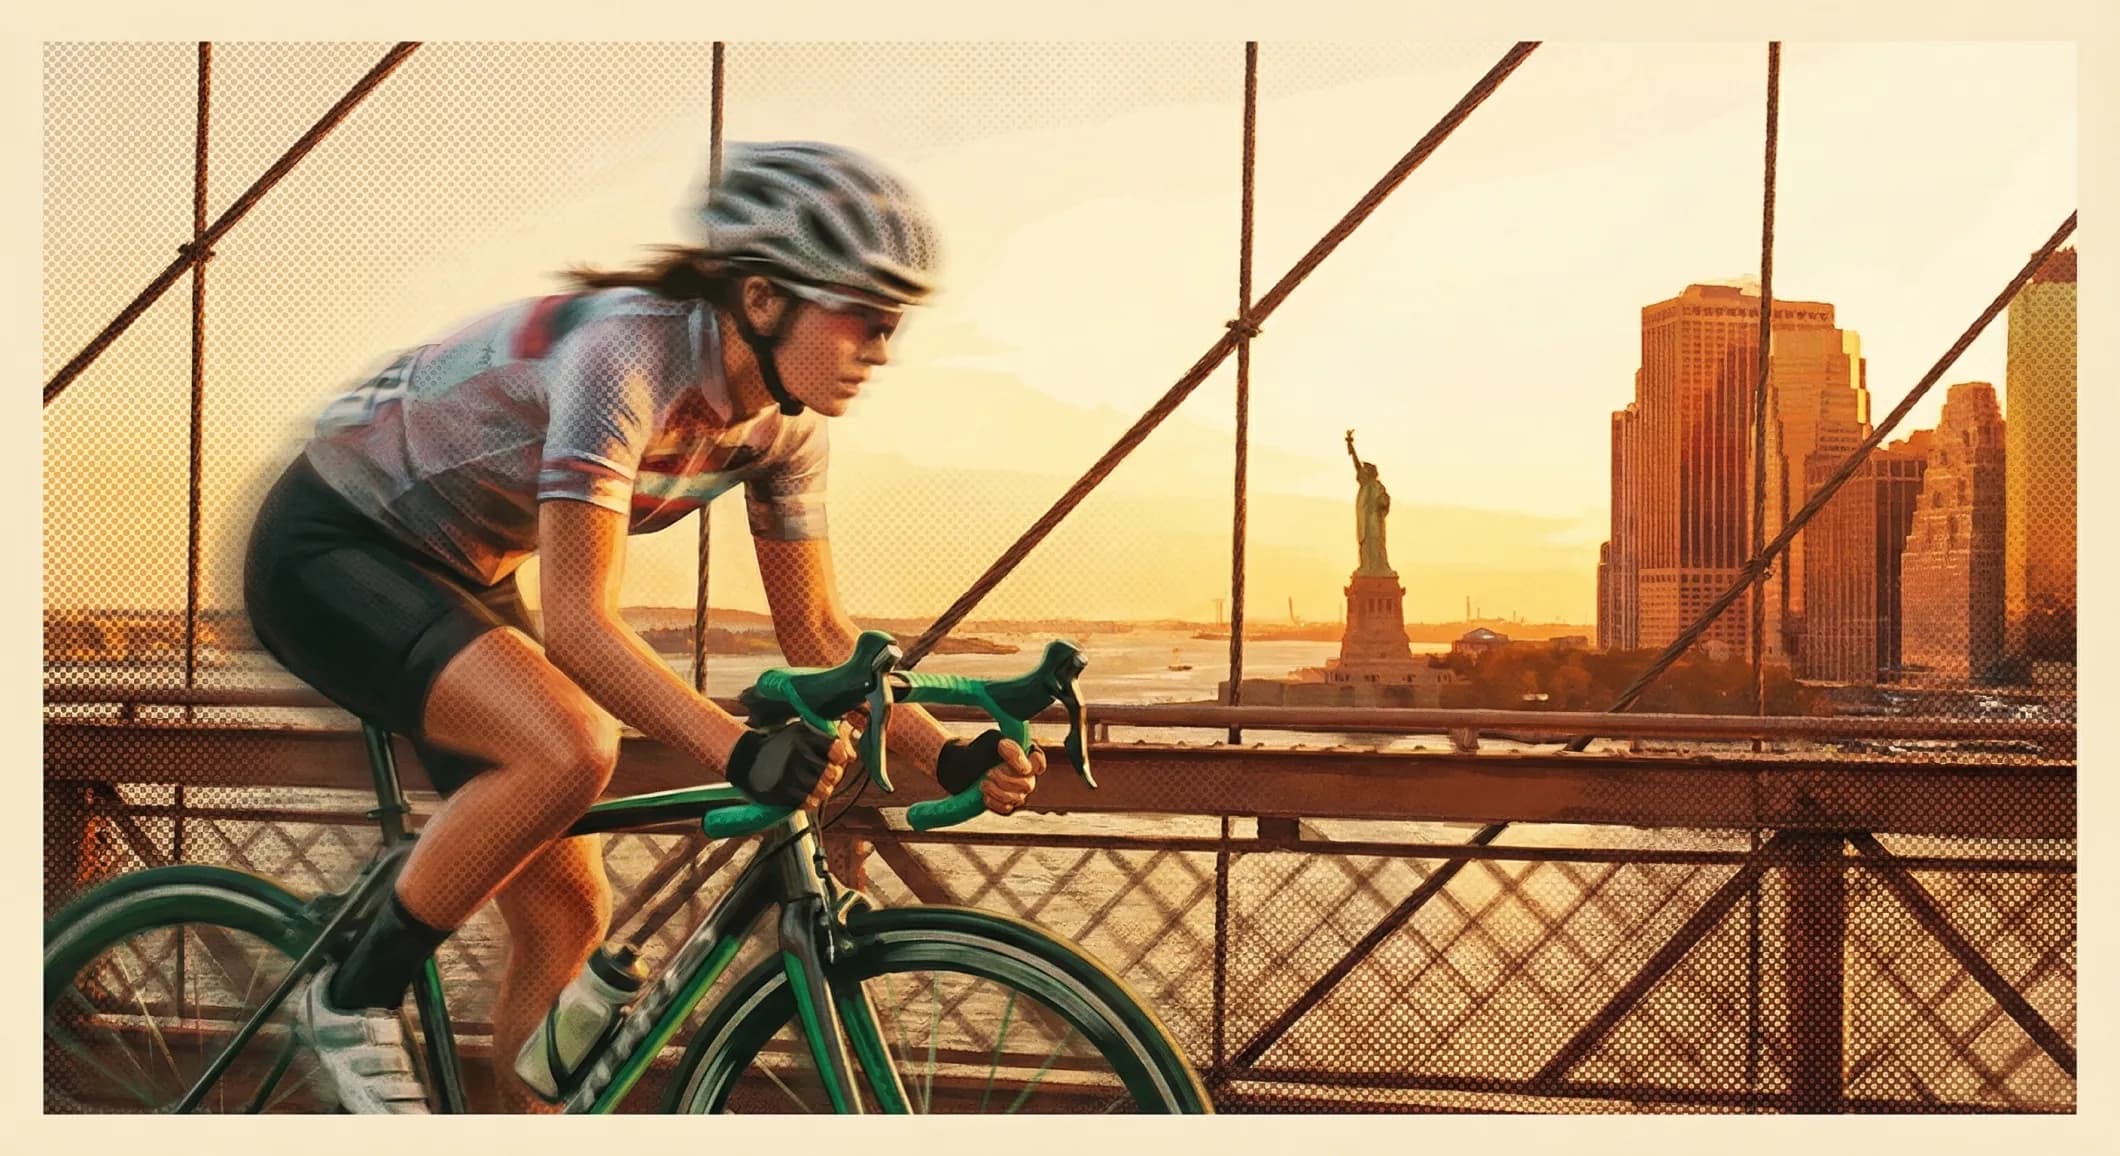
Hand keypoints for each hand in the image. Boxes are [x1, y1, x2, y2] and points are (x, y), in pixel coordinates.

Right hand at [726, 718, 853, 809]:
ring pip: (824, 791)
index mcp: (804, 736)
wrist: (748, 760)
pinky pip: (809, 803)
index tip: (834, 759)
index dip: (840, 757)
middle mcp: (797, 754)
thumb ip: (831, 740)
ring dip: (822, 790)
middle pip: (834, 774)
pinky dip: (810, 800)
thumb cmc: (782, 745)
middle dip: (833, 776)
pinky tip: (803, 792)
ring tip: (813, 783)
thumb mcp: (803, 732)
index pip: (837, 750)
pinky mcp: (781, 792)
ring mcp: (789, 774)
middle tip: (823, 773)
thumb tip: (852, 758)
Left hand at [933, 729, 1043, 815]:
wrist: (959, 766)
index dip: (1025, 763)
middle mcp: (1027, 775)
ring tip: (982, 783)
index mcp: (1027, 756)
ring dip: (997, 791)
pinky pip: (1007, 809)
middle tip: (989, 772)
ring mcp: (1018, 792)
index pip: (1038, 762)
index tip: (1005, 760)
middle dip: (1005, 780)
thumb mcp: (992, 740)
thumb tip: (1012, 751)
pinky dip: (994, 802)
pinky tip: (984, 795)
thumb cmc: (978, 750)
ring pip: (1018, 799)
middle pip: (1027, 784)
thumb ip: (1008, 743)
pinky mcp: (1006, 805)